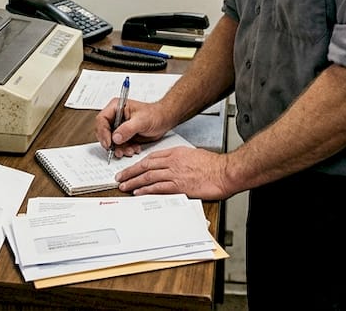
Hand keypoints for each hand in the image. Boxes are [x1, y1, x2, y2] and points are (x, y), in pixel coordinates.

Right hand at [94, 98, 167, 157]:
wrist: (164, 120)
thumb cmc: (155, 114)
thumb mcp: (142, 120)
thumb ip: (128, 129)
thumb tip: (115, 137)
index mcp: (116, 107)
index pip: (102, 120)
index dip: (103, 132)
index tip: (109, 143)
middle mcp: (115, 117)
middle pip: (104, 132)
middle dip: (111, 144)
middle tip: (118, 150)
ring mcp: (119, 127)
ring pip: (111, 142)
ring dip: (120, 149)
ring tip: (130, 150)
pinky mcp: (124, 136)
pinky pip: (119, 146)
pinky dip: (125, 150)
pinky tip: (134, 148)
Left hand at [114, 146, 234, 200]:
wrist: (225, 172)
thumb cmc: (214, 165)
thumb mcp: (194, 155)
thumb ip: (180, 160)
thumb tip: (172, 166)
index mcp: (176, 153)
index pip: (151, 157)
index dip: (138, 163)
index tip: (131, 168)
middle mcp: (173, 162)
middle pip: (145, 166)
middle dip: (130, 172)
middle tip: (120, 177)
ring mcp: (175, 173)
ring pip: (148, 177)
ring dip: (134, 181)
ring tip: (124, 186)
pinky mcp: (179, 186)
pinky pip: (158, 187)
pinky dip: (146, 190)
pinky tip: (138, 192)